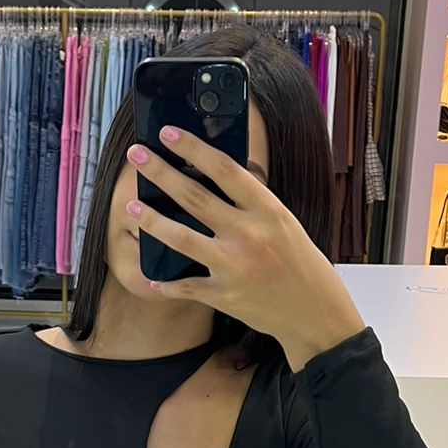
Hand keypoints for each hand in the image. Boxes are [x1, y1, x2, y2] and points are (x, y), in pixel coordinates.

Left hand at [126, 126, 365, 370]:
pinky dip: (165, 283)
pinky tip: (153, 277)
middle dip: (159, 173)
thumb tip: (215, 178)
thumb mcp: (284, 224)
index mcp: (268, 211)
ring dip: (150, 220)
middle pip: (193, 197)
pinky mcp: (223, 296)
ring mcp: (233, 266)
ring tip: (131, 207)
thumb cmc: (301, 264)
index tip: (169, 133)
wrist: (315, 314)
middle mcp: (248, 235)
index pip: (224, 169)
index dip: (193, 147)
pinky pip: (184, 285)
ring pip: (179, 237)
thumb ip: (252, 204)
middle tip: (136, 155)